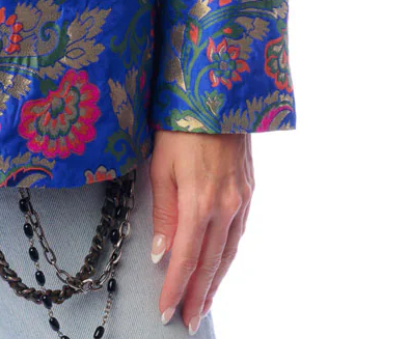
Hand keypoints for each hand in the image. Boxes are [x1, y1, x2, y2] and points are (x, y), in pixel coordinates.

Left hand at [148, 129, 252, 331]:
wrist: (218, 93)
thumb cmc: (180, 125)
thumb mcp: (161, 165)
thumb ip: (163, 212)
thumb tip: (160, 252)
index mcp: (199, 202)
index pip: (187, 258)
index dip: (175, 288)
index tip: (166, 311)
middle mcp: (226, 206)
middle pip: (211, 263)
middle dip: (198, 295)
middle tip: (187, 320)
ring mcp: (241, 199)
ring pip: (229, 252)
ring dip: (216, 281)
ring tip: (202, 304)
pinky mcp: (249, 190)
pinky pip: (238, 233)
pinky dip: (228, 255)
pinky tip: (220, 265)